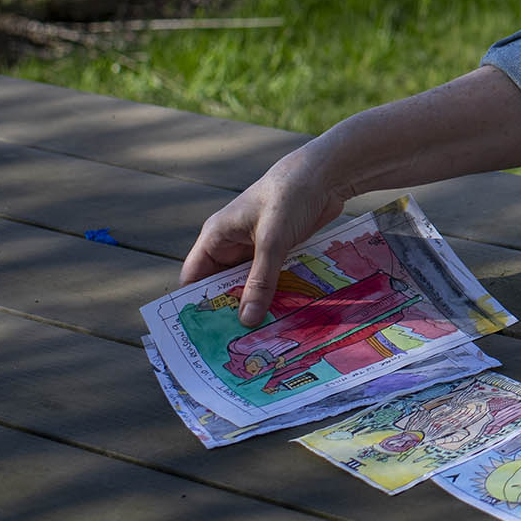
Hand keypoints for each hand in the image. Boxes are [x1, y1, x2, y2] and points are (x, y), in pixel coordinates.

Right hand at [181, 144, 352, 325]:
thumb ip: (260, 280)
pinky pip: (271, 279)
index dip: (195, 305)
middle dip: (230, 311)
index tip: (202, 336)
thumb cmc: (290, 196)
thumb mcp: (273, 241)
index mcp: (216, 236)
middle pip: (223, 286)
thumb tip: (246, 319)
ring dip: (256, 304)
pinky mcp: (279, 251)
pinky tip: (285, 316)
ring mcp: (256, 248)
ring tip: (262, 338)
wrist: (326, 174)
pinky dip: (276, 294)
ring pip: (249, 285)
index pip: (195, 278)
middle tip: (237, 346)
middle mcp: (232, 244)